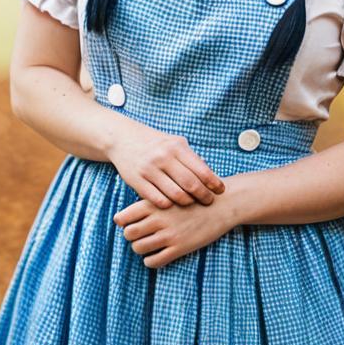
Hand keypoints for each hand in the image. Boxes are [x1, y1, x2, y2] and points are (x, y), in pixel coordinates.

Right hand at [107, 120, 224, 208]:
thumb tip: (212, 176)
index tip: (220, 190)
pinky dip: (168, 205)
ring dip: (187, 202)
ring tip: (192, 203)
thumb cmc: (155, 143)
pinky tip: (173, 205)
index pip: (201, 169)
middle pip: (190, 184)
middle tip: (209, 201)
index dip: (214, 183)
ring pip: (175, 195)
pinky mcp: (137, 181)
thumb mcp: (175, 143)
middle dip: (203, 196)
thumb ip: (192, 158)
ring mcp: (149, 169)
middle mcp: (163, 157)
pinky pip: (157, 200)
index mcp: (176, 147)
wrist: (123, 139)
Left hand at [113, 187, 238, 267]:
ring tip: (149, 245)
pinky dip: (151, 261)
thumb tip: (131, 212)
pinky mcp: (180, 248)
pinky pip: (154, 261)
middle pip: (128, 234)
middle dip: (132, 236)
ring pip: (138, 248)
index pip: (122, 217)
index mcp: (154, 203)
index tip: (129, 223)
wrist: (221, 204)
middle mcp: (158, 219)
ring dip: (141, 248)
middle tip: (140, 235)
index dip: (123, 222)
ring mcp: (169, 234)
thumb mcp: (171, 191)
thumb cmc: (195, 196)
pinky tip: (157, 255)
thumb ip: (152, 200)